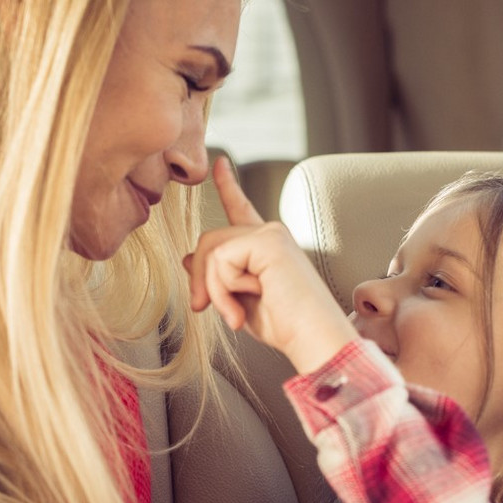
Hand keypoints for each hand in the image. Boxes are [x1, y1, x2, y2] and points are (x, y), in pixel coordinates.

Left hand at [183, 157, 358, 373]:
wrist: (314, 338)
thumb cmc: (286, 326)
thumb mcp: (239, 300)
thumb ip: (217, 277)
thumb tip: (188, 258)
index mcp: (266, 246)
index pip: (241, 209)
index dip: (228, 185)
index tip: (219, 164)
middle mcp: (269, 234)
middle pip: (209, 240)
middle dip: (200, 278)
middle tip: (202, 308)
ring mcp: (270, 234)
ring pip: (212, 250)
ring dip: (215, 289)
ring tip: (236, 314)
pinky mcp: (268, 241)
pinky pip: (221, 259)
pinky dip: (225, 287)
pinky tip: (249, 299)